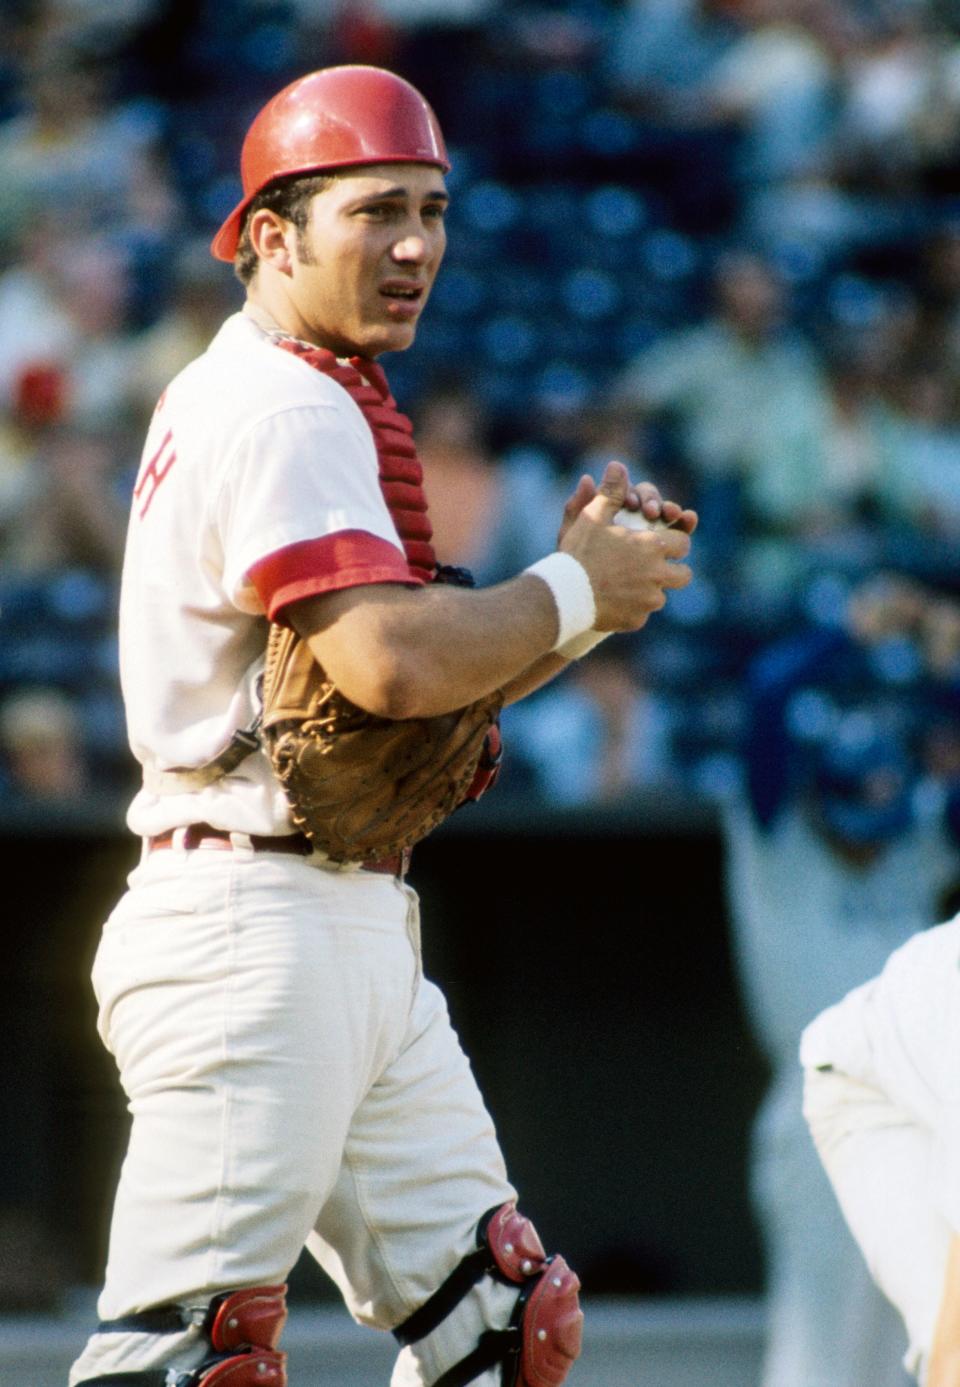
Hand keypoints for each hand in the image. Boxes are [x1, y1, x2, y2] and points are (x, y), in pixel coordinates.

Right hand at [559, 461, 692, 631]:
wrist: (564, 594)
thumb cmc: (579, 552)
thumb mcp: (593, 516)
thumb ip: (610, 492)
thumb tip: (618, 465)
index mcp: (653, 547)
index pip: (682, 542)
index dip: (673, 541)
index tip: (663, 542)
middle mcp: (658, 574)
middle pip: (683, 575)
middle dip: (673, 570)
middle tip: (655, 568)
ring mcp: (648, 600)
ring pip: (661, 596)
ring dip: (651, 590)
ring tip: (629, 586)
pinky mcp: (636, 620)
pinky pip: (642, 614)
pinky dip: (632, 609)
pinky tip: (614, 602)